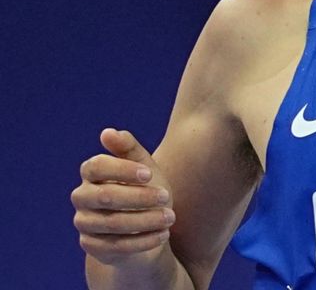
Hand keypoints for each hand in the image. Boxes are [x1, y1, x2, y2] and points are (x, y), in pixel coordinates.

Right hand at [72, 128, 175, 264]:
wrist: (144, 226)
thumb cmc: (144, 189)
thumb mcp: (144, 167)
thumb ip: (129, 148)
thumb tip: (107, 132)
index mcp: (91, 173)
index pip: (96, 167)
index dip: (122, 169)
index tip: (149, 174)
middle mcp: (82, 197)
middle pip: (104, 197)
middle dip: (139, 197)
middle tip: (167, 197)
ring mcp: (84, 223)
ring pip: (111, 223)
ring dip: (145, 220)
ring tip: (170, 217)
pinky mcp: (91, 246)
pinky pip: (116, 246)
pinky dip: (143, 241)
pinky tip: (163, 234)